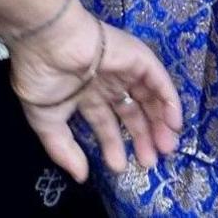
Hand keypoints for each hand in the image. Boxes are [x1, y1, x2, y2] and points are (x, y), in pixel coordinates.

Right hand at [9, 6, 183, 180]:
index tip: (122, 168)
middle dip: (142, 137)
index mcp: (84, 94)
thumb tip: (81, 176)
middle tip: (151, 162)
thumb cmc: (43, 76)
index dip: (114, 145)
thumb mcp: (46, 120)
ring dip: (159, 123)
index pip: (106, 122)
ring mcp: (124, 69)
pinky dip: (169, 101)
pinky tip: (174, 123)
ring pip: (148, 98)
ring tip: (166, 148)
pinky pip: (159, 81)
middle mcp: (106, 81)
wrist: (49, 41)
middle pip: (131, 113)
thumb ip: (64, 149)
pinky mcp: (138, 58)